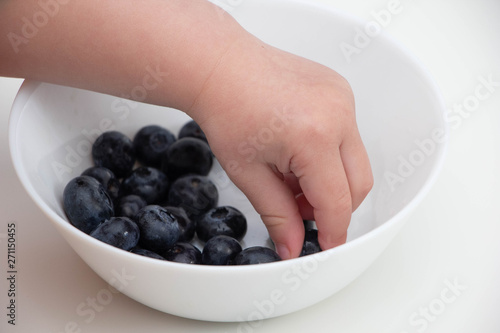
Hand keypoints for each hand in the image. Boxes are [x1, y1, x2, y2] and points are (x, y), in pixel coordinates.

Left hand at [189, 34, 372, 259]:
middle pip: (359, 183)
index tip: (326, 245)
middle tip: (300, 211)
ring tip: (291, 177)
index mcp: (313, 137)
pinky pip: (349, 136)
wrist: (221, 68)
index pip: (337, 201)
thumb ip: (278, 215)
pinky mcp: (341, 90)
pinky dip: (330, 155)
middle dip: (335, 207)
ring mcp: (343, 98)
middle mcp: (337, 114)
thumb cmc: (226, 111)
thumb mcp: (249, 174)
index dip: (333, 231)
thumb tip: (293, 246)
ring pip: (356, 161)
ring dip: (332, 181)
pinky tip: (297, 152)